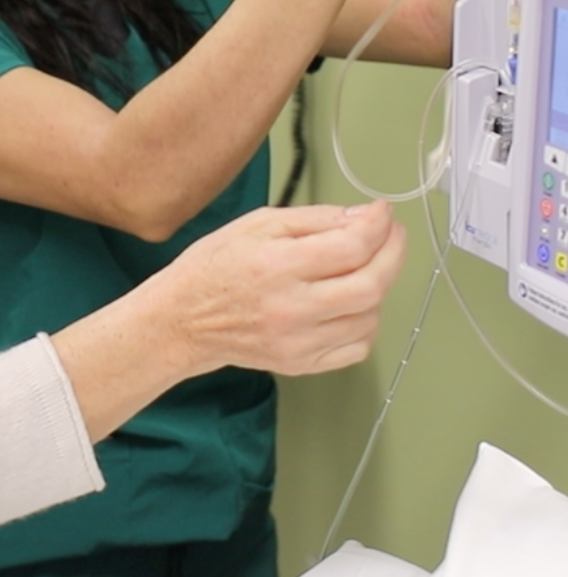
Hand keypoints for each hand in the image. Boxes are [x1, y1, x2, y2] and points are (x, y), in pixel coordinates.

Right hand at [155, 200, 403, 378]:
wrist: (183, 320)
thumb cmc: (214, 267)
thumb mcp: (257, 224)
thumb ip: (314, 219)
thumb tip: (361, 217)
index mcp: (277, 266)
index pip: (351, 247)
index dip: (378, 226)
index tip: (383, 213)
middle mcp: (291, 308)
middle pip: (370, 285)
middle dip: (393, 254)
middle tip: (392, 236)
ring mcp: (299, 342)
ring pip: (370, 316)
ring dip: (378, 287)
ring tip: (364, 268)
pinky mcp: (302, 364)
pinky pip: (357, 347)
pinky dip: (366, 322)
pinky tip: (351, 303)